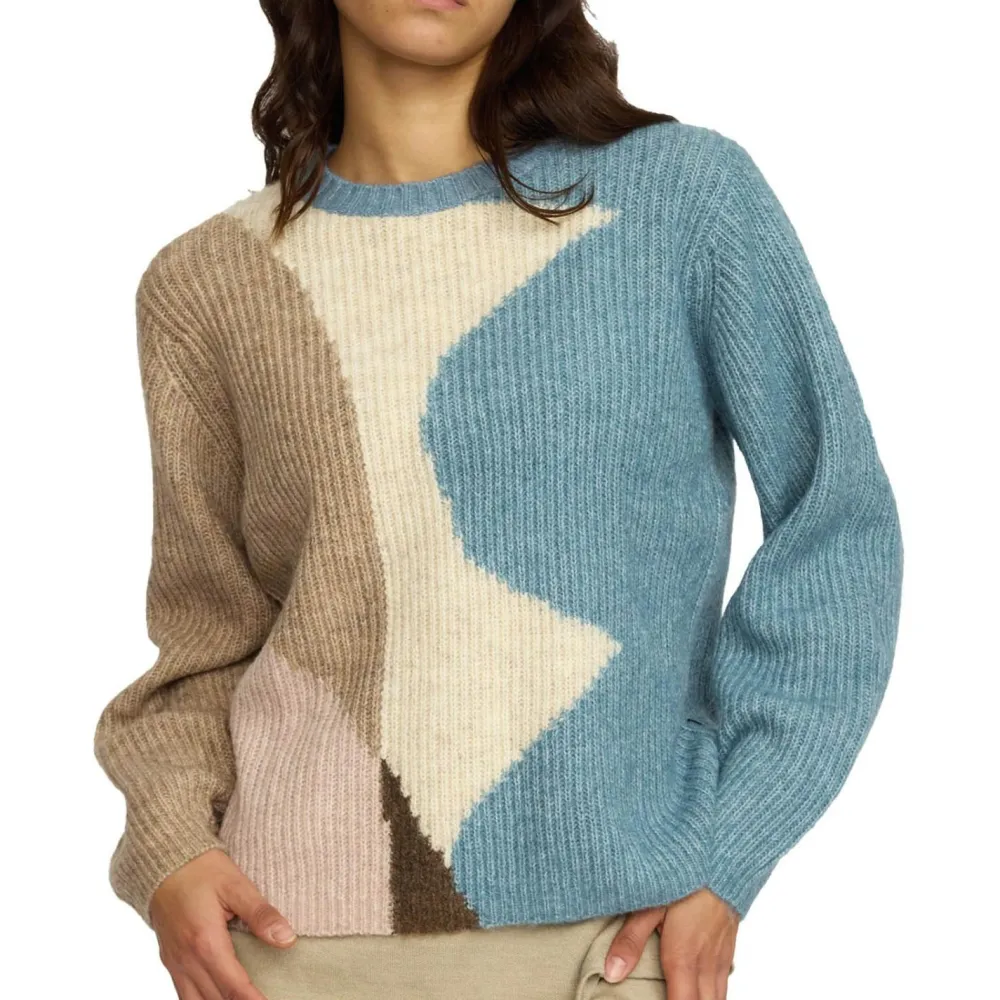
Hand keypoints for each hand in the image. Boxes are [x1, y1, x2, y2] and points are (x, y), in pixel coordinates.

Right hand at [150, 848, 296, 999]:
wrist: (163, 861)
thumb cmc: (202, 869)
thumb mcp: (236, 885)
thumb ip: (261, 914)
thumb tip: (287, 939)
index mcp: (205, 942)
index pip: (235, 987)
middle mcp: (187, 960)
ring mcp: (175, 963)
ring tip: (245, 999)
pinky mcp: (170, 960)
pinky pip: (183, 994)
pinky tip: (219, 997)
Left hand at [603, 888, 738, 998]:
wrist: (724, 856)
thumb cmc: (685, 876)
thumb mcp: (650, 904)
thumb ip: (631, 940)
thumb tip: (611, 973)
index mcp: (683, 957)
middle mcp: (706, 963)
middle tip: (666, 998)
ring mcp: (721, 956)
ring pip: (717, 998)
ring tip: (683, 996)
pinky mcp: (729, 946)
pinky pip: (723, 982)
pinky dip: (713, 994)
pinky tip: (701, 989)